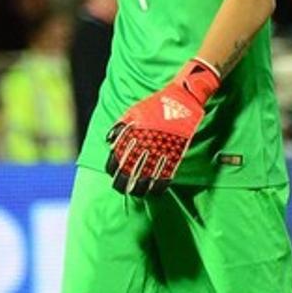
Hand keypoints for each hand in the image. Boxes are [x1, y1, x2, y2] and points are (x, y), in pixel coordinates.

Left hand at [105, 59, 219, 195]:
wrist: (181, 99)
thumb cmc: (156, 104)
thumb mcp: (133, 112)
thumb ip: (120, 127)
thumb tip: (109, 142)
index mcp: (133, 134)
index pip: (117, 156)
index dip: (113, 168)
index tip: (112, 174)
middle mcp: (145, 143)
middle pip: (130, 169)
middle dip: (123, 181)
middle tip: (120, 189)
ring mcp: (160, 149)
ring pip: (146, 175)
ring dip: (140, 187)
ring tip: (136, 193)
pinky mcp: (175, 153)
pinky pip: (165, 173)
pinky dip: (159, 185)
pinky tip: (155, 191)